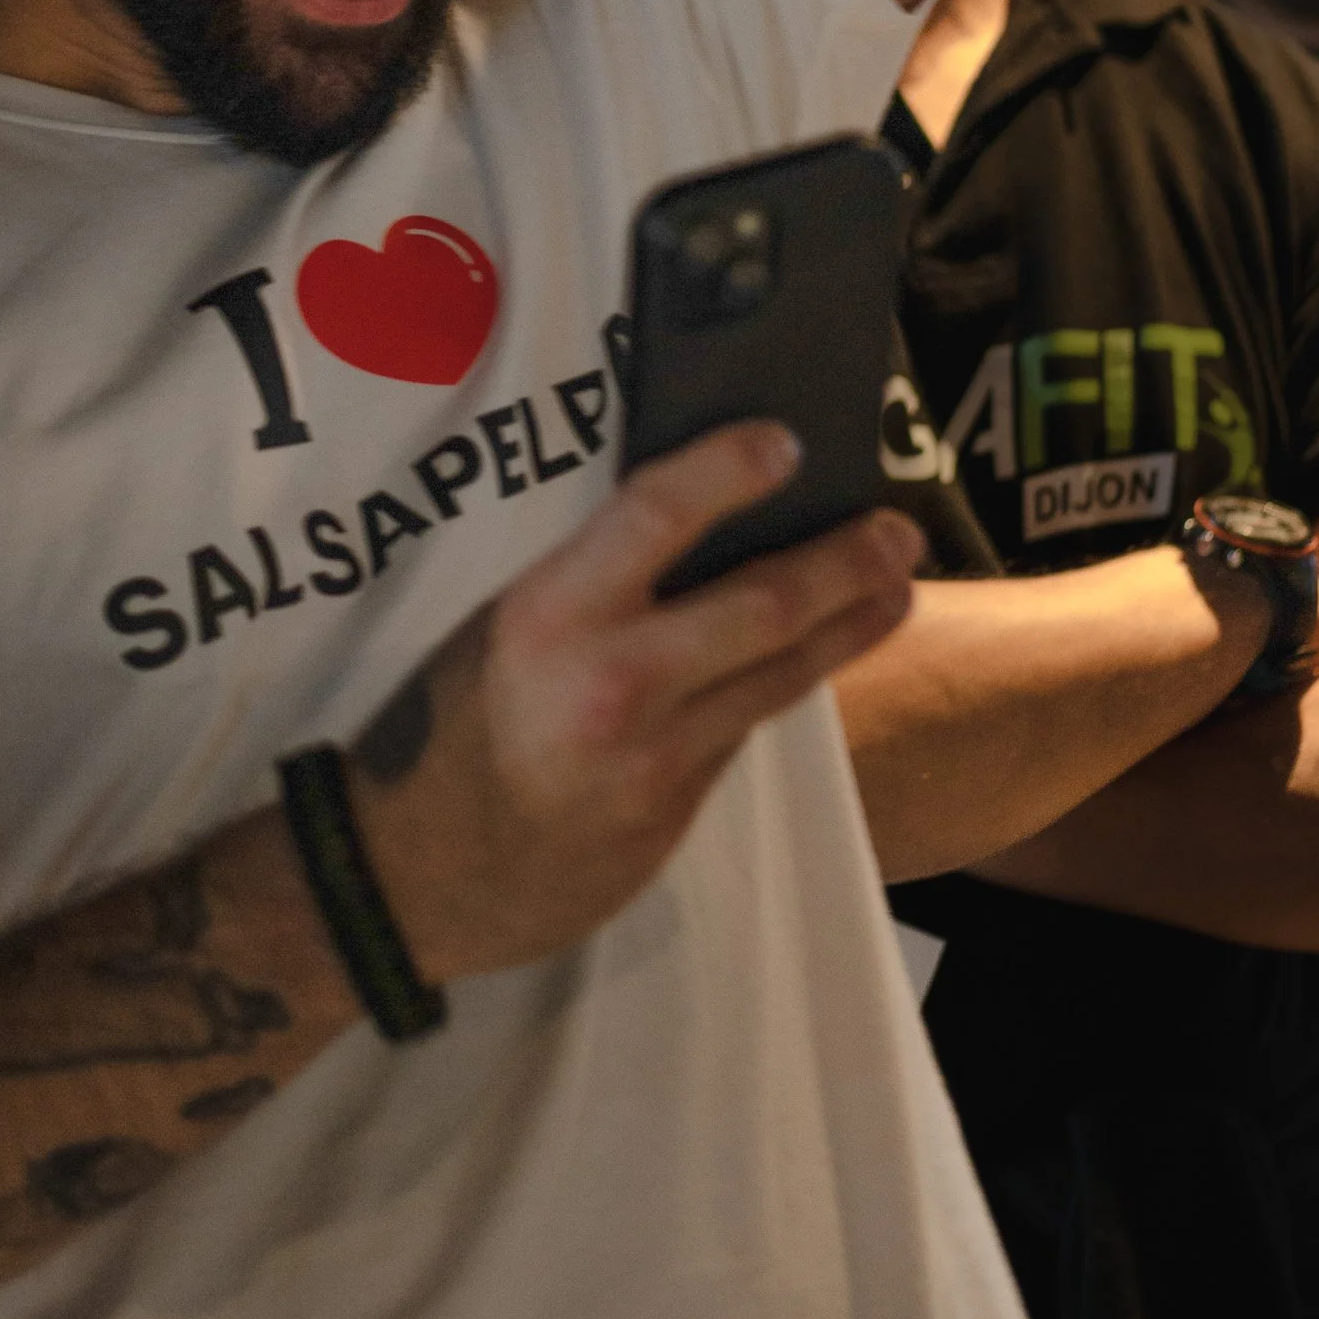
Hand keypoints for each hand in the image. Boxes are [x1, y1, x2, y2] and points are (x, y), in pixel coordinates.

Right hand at [351, 422, 916, 985]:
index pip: (653, 517)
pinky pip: (739, 729)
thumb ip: (583, 584)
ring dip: (848, 627)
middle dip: (843, 564)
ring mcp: (655, 754)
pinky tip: (811, 659)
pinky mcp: (676, 810)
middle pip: (760, 607)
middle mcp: (613, 680)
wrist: (420, 876)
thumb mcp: (496, 629)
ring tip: (897, 587)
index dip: (726, 471)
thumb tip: (682, 521)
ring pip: (778, 676)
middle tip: (898, 530)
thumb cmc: (447, 728)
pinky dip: (779, 687)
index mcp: (548, 615)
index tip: (786, 442)